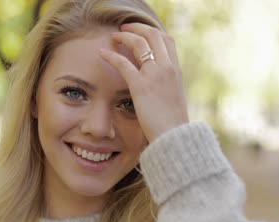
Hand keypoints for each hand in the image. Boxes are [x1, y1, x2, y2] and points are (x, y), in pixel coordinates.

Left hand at [100, 23, 188, 142]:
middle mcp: (168, 68)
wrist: (174, 137)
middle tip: (124, 28)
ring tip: (113, 37)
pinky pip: (123, 63)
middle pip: (153, 35)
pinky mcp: (141, 86)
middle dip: (137, 28)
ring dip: (125, 36)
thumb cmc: (173, 125)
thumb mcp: (174, 100)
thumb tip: (158, 89)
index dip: (152, 32)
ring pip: (139, 43)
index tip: (141, 33)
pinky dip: (111, 55)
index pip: (167, 41)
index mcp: (176, 71)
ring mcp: (155, 75)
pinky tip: (102, 53)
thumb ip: (166, 88)